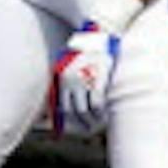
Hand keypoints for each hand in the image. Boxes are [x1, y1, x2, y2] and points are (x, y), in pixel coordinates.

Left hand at [49, 22, 120, 136]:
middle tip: (90, 129)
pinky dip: (101, 113)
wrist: (99, 38)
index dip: (67, 121)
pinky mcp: (97, 80)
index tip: (70, 128)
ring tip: (99, 123)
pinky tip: (106, 115)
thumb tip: (66, 109)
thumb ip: (69, 84)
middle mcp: (70, 81)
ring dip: (92, 120)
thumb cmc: (86, 53)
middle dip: (82, 124)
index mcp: (62, 78)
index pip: (62, 106)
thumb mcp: (71, 66)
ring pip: (85, 110)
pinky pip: (97, 104)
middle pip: (73, 111)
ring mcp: (84, 81)